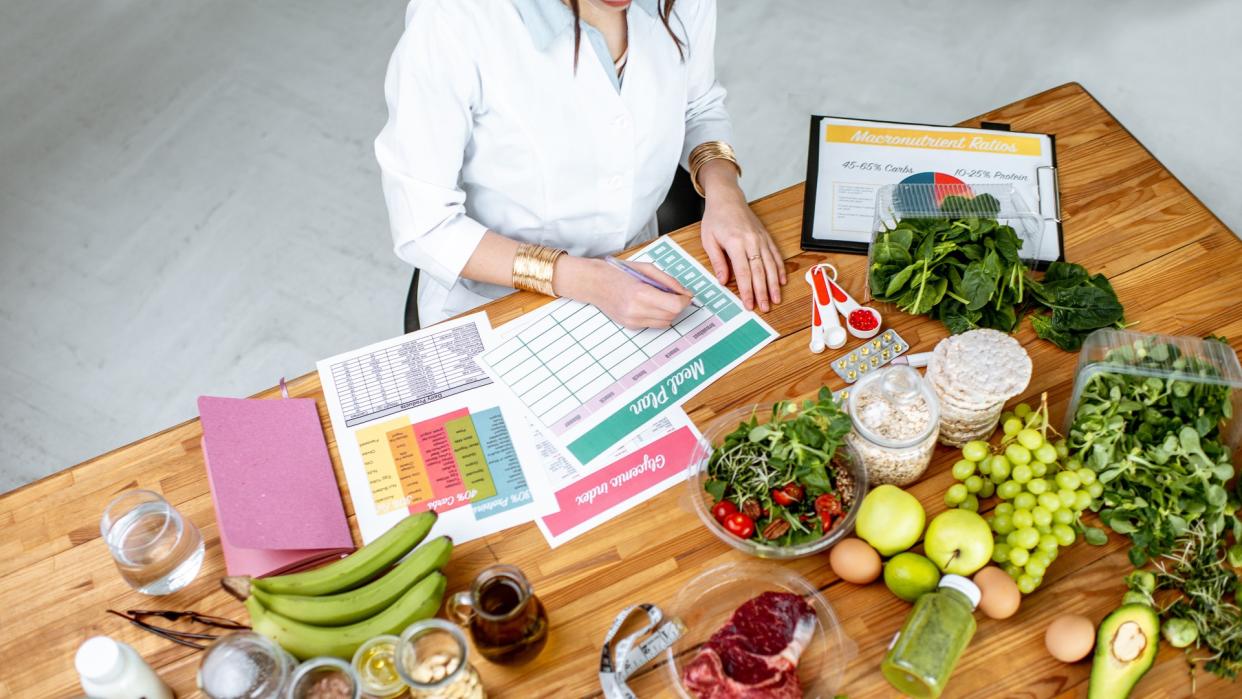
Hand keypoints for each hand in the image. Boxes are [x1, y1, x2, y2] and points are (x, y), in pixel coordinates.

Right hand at [554, 256, 691, 328]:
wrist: (594, 283)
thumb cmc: (618, 272)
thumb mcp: (646, 268)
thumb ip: (668, 281)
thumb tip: (685, 293)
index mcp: (641, 293)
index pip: (674, 305)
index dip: (684, 301)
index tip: (685, 294)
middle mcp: (636, 310)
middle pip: (672, 315)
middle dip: (678, 306)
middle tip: (674, 294)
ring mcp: (633, 320)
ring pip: (665, 322)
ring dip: (669, 312)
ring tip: (660, 298)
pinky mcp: (630, 326)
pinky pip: (653, 324)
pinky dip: (657, 315)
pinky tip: (649, 304)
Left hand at [698, 166, 785, 311]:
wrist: (727, 198)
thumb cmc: (716, 218)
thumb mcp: (709, 240)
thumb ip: (717, 261)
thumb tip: (723, 281)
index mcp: (735, 243)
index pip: (743, 272)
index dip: (747, 290)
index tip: (749, 304)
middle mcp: (751, 241)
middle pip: (759, 271)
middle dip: (763, 292)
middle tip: (765, 307)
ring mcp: (761, 238)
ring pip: (770, 265)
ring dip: (774, 284)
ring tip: (776, 299)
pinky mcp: (766, 236)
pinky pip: (775, 254)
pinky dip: (780, 268)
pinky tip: (782, 280)